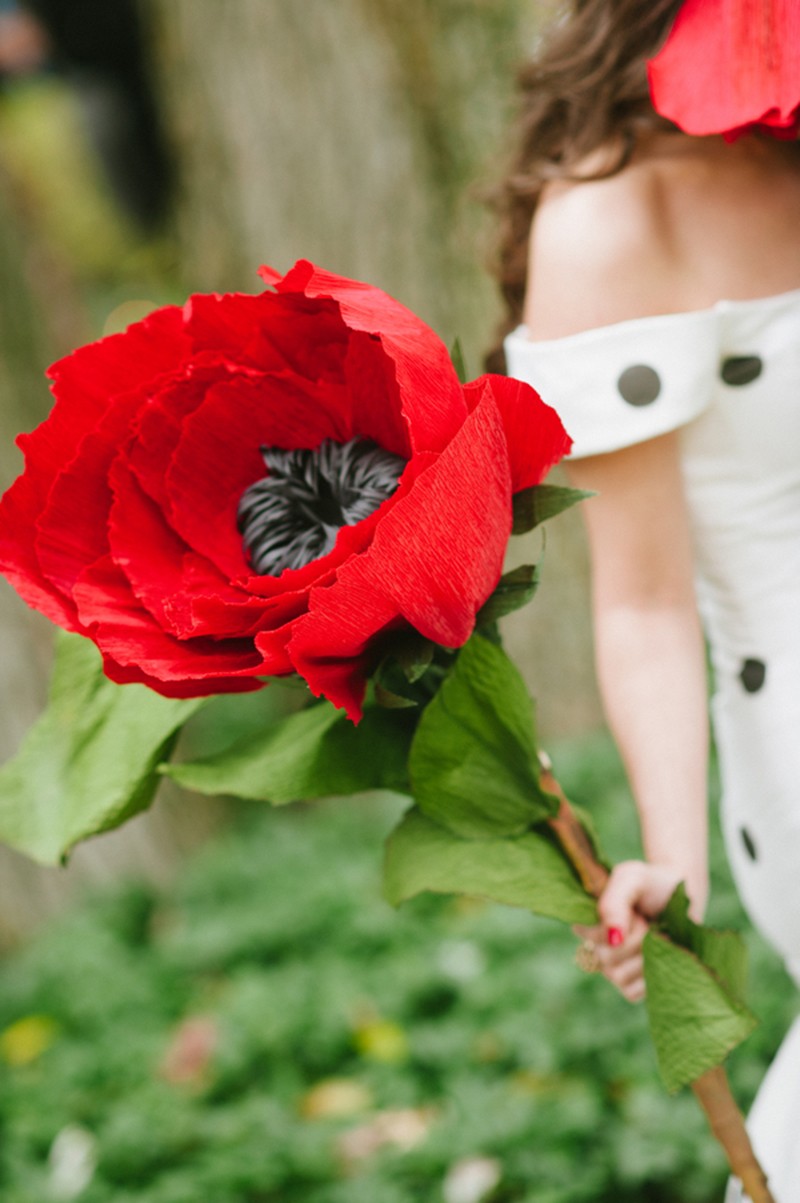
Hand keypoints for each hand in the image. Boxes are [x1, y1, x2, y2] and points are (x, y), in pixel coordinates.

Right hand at [573, 860, 685, 1002]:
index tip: (634, 910)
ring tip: (655, 937)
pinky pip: (632, 993)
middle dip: (637, 938)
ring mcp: (612, 969)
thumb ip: (615, 901)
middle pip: (607, 959)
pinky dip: (650, 976)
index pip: (590, 937)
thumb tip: (612, 939)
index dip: (620, 925)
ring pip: (619, 977)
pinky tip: (659, 957)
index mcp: (586, 921)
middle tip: (648, 921)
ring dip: (645, 956)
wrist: (685, 894)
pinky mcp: (632, 985)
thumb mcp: (632, 877)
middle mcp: (595, 947)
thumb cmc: (653, 883)